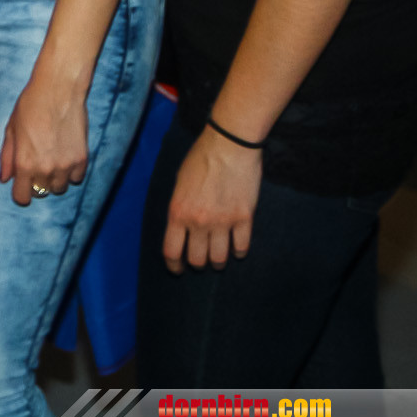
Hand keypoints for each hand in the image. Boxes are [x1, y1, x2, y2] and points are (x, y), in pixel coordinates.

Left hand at [0, 71, 89, 205]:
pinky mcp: (82, 159)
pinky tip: (65, 155)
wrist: (58, 90)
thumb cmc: (29, 107)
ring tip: (51, 157)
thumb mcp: (11, 130)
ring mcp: (66, 165)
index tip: (22, 185)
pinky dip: (71, 172)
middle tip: (37, 162)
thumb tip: (4, 179)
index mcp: (24, 163)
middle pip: (42, 193)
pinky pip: (76, 178)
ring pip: (60, 188)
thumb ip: (7, 158)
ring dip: (55, 178)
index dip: (21, 193)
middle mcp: (46, 169)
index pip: (22, 198)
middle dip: (37, 182)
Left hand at [163, 125, 262, 272]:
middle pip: (197, 259)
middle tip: (201, 261)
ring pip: (220, 258)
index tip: (178, 270)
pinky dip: (239, 251)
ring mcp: (223, 222)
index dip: (174, 265)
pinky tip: (237, 249)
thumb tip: (181, 228)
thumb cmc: (200, 160)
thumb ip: (179, 208)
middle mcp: (199, 222)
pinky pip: (242, 247)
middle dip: (198, 264)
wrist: (229, 146)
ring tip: (218, 259)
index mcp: (178, 213)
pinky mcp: (245, 219)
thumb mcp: (179, 184)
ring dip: (218, 261)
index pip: (172, 251)